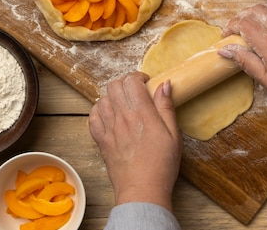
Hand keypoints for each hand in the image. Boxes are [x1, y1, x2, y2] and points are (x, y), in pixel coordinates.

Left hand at [89, 72, 181, 210]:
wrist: (142, 191)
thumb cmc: (161, 165)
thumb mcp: (173, 134)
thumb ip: (166, 107)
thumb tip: (164, 84)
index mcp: (142, 113)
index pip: (131, 81)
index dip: (138, 76)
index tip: (146, 82)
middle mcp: (122, 117)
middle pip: (114, 85)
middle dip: (125, 82)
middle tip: (134, 90)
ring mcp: (109, 129)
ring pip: (102, 99)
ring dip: (112, 96)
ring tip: (123, 103)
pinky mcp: (101, 141)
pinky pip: (92, 117)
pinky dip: (99, 111)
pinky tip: (109, 115)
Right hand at [219, 2, 266, 109]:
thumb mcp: (265, 80)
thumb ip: (245, 62)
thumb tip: (225, 50)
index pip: (244, 23)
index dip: (231, 26)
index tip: (227, 35)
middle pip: (257, 10)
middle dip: (243, 15)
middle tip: (238, 27)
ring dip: (262, 10)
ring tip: (256, 20)